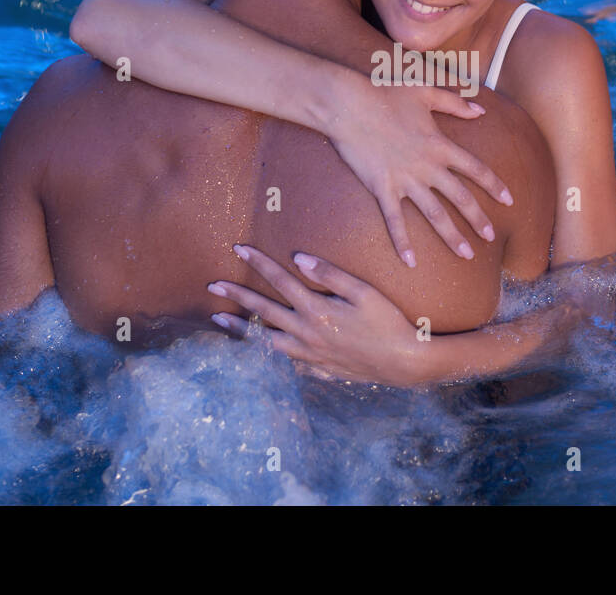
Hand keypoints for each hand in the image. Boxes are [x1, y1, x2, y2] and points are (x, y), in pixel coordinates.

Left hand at [208, 245, 428, 387]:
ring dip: (240, 327)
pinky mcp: (315, 365)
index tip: (238, 250)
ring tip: (219, 318)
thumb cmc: (387, 321)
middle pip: (264, 309)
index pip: (280, 280)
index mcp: (317, 309)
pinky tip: (255, 345)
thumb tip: (298, 258)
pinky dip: (262, 350)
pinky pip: (280, 357)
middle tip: (213, 285)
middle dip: (237, 295)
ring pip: (265, 338)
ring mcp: (308, 352)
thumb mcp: (363, 291)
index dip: (259, 263)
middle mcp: (306, 332)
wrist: (402, 361)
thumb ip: (330, 274)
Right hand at [323, 78, 512, 267]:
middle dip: (479, 219)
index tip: (509, 200)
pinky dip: (402, 242)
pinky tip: (411, 261)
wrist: (348, 104)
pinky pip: (394, 220)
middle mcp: (428, 166)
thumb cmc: (385, 92)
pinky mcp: (382, 188)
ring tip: (467, 255)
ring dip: (452, 236)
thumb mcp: (425, 91)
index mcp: (440, 144)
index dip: (494, 186)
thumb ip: (455, 102)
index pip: (476, 169)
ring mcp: (405, 180)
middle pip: (461, 198)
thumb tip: (481, 110)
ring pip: (435, 214)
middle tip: (491, 237)